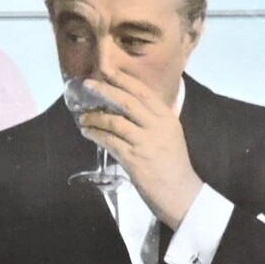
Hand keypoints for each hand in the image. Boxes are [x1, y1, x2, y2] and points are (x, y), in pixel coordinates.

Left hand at [77, 71, 202, 228]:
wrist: (181, 193)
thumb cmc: (173, 165)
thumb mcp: (169, 135)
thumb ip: (153, 120)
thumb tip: (127, 107)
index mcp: (167, 117)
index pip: (143, 92)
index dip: (123, 79)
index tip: (107, 70)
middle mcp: (157, 126)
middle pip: (127, 101)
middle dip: (105, 90)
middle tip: (88, 84)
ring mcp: (145, 142)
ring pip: (115, 122)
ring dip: (96, 117)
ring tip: (83, 116)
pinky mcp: (134, 159)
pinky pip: (110, 141)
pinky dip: (96, 134)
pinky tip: (88, 132)